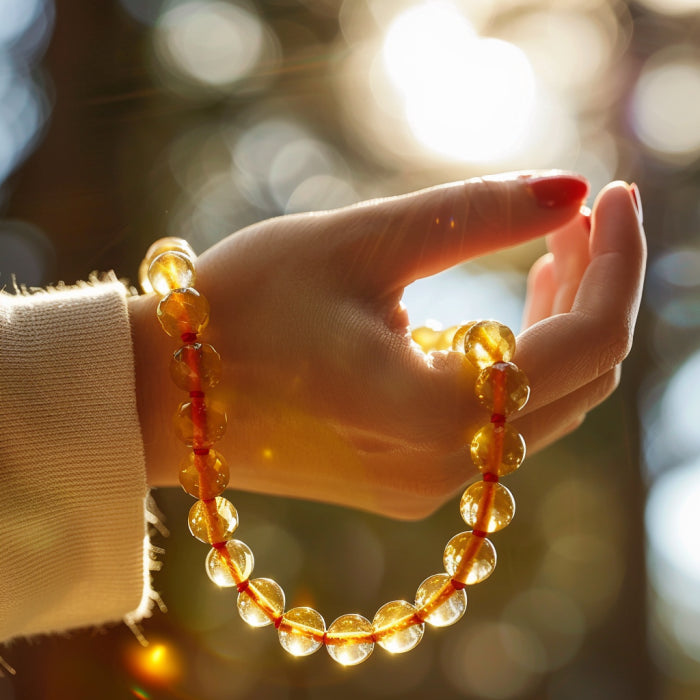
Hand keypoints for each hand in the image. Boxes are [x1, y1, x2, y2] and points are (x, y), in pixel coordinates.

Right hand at [129, 172, 642, 518]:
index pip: (588, 342)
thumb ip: (476, 216)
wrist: (160, 395)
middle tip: (575, 216)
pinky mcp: (405, 479)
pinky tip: (493, 318)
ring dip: (556, 327)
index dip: (617, 260)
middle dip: (592, 288)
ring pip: (540, 404)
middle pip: (577, 378)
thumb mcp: (359, 244)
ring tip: (546, 253)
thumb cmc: (236, 312)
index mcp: (435, 413)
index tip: (612, 194)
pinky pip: (495, 424)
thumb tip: (570, 187)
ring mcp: (427, 485)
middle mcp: (445, 468)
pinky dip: (513, 367)